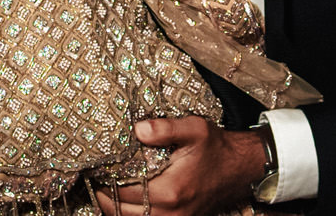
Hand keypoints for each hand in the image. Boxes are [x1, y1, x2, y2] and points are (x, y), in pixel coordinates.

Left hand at [92, 118, 266, 215]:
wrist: (239, 168)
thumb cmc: (216, 148)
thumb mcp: (193, 129)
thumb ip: (164, 128)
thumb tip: (137, 129)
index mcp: (171, 190)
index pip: (124, 194)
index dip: (105, 183)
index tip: (96, 169)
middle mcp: (172, 212)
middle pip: (124, 214)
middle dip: (106, 198)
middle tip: (96, 179)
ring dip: (117, 209)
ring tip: (107, 189)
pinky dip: (133, 214)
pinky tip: (126, 200)